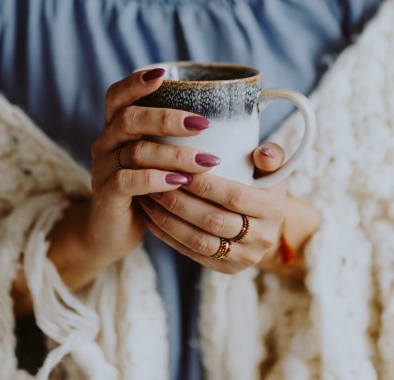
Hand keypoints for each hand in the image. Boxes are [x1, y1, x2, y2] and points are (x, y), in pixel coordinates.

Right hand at [86, 67, 221, 268]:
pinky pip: (129, 180)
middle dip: (167, 119)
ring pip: (135, 152)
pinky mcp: (106, 194)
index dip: (136, 82)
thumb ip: (172, 137)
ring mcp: (102, 168)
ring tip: (206, 160)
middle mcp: (105, 142)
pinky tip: (180, 182)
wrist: (111, 231)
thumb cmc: (145, 188)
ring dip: (174, 155)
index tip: (163, 74)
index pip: (117, 95)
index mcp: (115, 127)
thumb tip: (219, 115)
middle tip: (202, 124)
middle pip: (129, 119)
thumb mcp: (155, 158)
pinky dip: (157, 179)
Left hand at [137, 142, 287, 273]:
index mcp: (273, 209)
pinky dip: (168, 236)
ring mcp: (244, 257)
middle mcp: (261, 238)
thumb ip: (271, 156)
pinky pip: (191, 253)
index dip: (205, 185)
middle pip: (213, 220)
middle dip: (180, 202)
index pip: (234, 197)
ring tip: (148, 199)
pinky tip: (151, 218)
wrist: (267, 224)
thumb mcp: (271, 169)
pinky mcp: (226, 268)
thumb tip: (261, 153)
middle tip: (155, 183)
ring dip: (169, 220)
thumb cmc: (263, 186)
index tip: (180, 169)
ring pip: (199, 241)